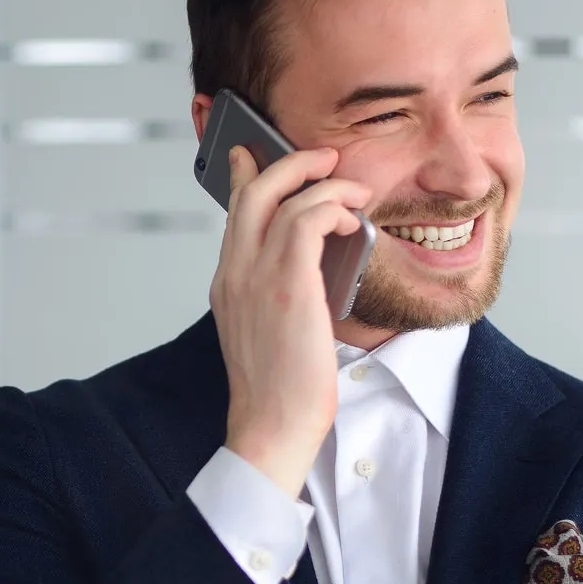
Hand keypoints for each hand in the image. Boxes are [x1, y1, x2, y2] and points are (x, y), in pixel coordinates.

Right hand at [211, 144, 370, 498]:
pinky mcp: (287, 285)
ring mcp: (256, 277)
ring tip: (355, 191)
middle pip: (253, 191)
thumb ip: (276, 297)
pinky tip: (353, 222)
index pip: (233, 214)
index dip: (246, 176)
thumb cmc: (279, 392)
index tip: (256, 156)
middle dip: (291, 164)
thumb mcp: (268, 334)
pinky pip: (309, 221)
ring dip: (326, 185)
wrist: (272, 427)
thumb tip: (307, 277)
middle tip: (322, 158)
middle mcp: (234, 273)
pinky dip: (333, 210)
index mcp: (228, 284)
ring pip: (285, 199)